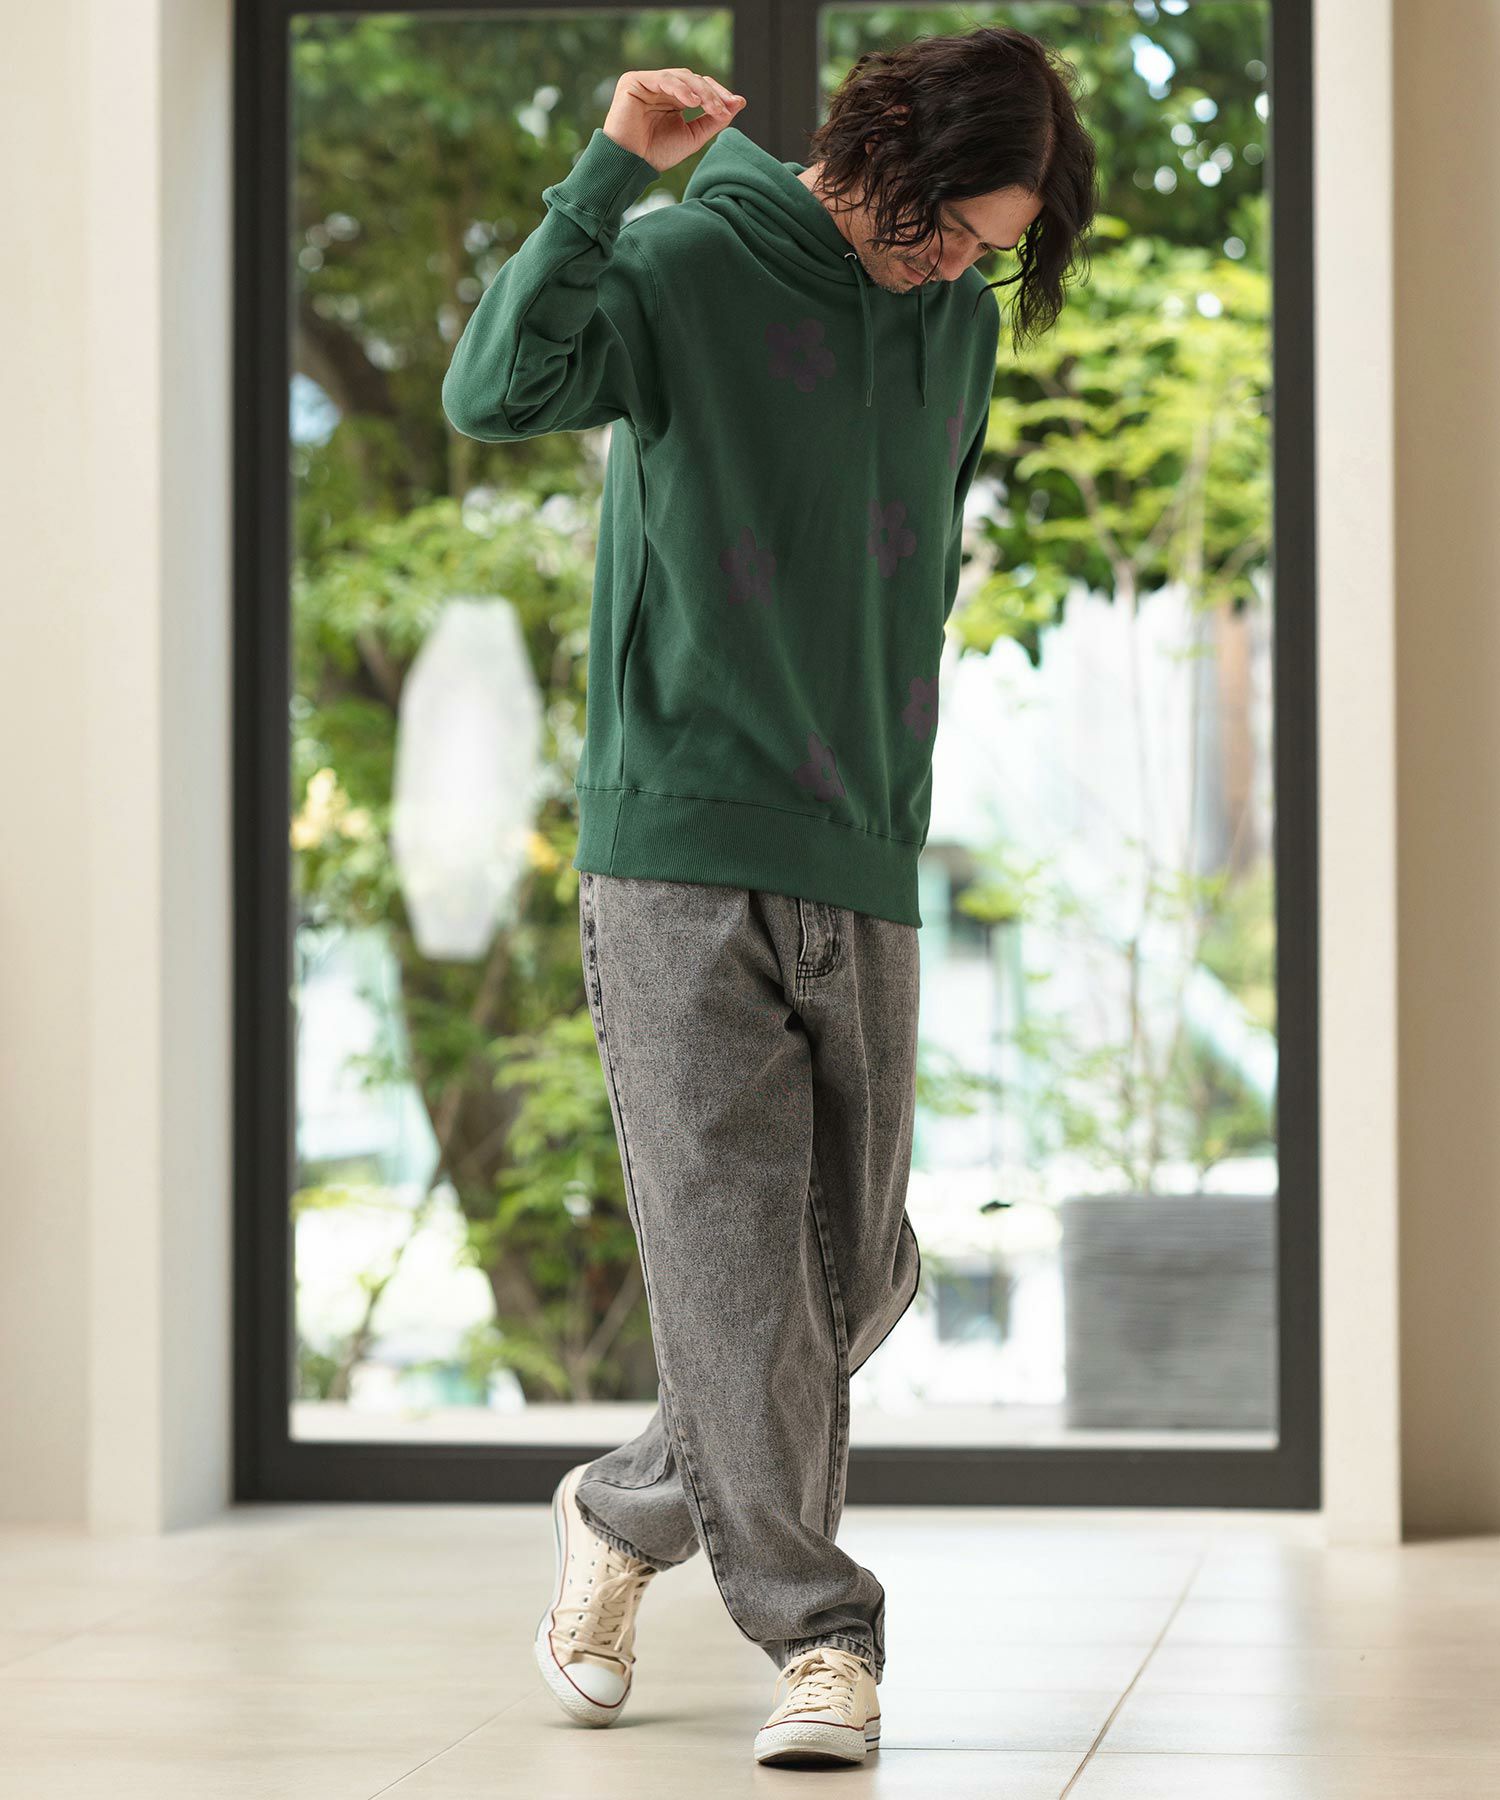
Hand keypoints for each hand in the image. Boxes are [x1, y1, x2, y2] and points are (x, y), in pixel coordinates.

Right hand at [602, 68, 745, 172]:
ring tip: (711, 107)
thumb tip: (739, 102)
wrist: (629, 165)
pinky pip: (663, 79)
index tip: (736, 104)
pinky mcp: (633, 81)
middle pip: (694, 80)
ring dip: (700, 91)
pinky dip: (680, 88)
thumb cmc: (656, 154)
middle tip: (725, 108)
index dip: (719, 95)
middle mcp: (661, 87)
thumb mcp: (692, 137)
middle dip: (712, 93)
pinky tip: (693, 101)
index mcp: (674, 98)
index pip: (701, 88)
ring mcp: (647, 82)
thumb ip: (713, 120)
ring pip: (682, 77)